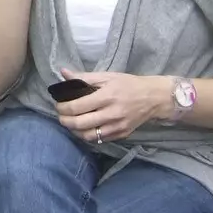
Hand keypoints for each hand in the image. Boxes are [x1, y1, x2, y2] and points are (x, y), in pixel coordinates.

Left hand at [54, 71, 171, 144]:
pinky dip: (88, 136)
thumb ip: (84, 77)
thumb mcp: (107, 76)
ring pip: (89, 136)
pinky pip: (100, 140)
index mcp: (106, 96)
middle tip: (61, 116)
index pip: (77, 106)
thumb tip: (63, 72)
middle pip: (80, 124)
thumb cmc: (129, 84)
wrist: (154, 98)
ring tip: (70, 123)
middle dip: (65, 120)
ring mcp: (117, 126)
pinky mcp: (122, 134)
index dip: (63, 108)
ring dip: (75, 131)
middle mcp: (111, 113)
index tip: (58, 105)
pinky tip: (84, 128)